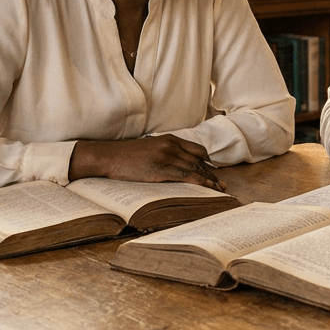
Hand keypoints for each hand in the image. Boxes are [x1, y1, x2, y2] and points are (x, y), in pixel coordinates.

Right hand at [69, 135, 225, 191]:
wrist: (108, 156)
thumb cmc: (125, 155)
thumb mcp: (149, 148)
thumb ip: (165, 152)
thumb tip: (177, 164)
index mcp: (169, 139)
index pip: (197, 150)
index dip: (208, 162)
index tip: (214, 172)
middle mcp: (171, 146)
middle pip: (199, 160)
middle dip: (212, 174)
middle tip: (222, 184)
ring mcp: (166, 157)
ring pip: (195, 169)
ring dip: (209, 180)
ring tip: (219, 190)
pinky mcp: (161, 169)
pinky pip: (187, 176)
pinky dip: (201, 183)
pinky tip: (208, 189)